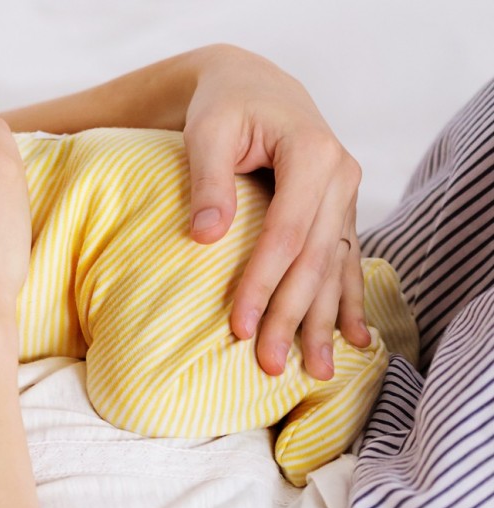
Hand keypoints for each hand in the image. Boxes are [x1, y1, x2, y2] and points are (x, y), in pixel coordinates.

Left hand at [182, 46, 368, 378]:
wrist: (253, 85)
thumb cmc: (222, 107)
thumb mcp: (206, 132)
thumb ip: (207, 181)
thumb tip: (206, 238)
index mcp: (312, 153)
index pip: (286, 232)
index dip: (263, 282)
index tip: (239, 326)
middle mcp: (340, 176)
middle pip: (315, 258)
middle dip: (294, 315)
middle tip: (270, 365)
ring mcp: (345, 195)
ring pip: (335, 267)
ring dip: (325, 321)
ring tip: (317, 371)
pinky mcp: (339, 209)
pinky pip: (345, 261)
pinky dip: (346, 301)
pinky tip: (354, 340)